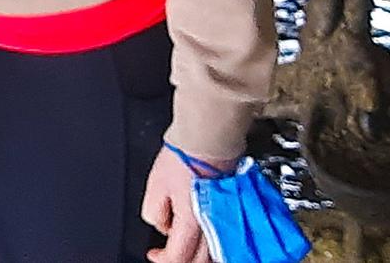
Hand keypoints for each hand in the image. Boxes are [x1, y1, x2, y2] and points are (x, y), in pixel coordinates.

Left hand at [142, 146, 233, 262]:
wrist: (209, 139)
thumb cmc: (185, 157)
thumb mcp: (155, 185)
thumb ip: (155, 212)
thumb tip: (162, 225)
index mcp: (191, 222)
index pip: (177, 257)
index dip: (162, 259)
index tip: (153, 254)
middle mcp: (213, 226)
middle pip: (199, 260)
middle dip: (181, 259)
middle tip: (168, 251)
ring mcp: (227, 220)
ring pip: (215, 253)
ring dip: (199, 253)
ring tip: (185, 240)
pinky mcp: (236, 212)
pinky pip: (227, 237)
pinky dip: (214, 241)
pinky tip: (203, 231)